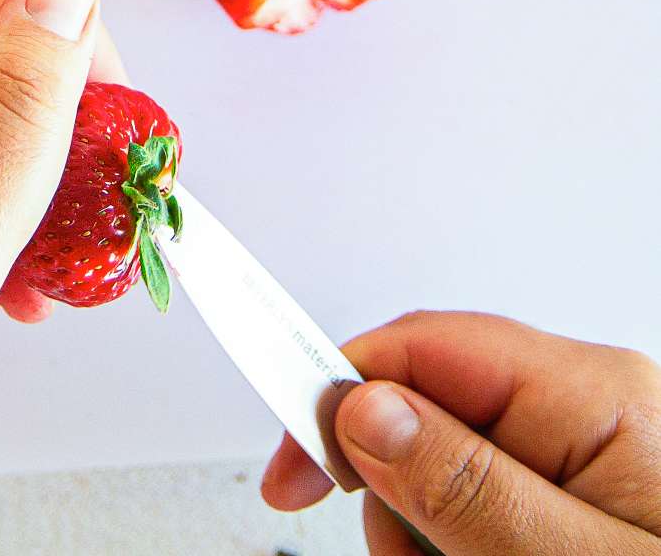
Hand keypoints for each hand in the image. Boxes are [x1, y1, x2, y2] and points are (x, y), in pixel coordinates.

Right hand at [261, 310, 660, 554]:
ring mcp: (576, 464)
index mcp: (595, 398)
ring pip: (429, 477)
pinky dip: (450, 555)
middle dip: (391, 498)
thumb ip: (470, 486)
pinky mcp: (567, 508)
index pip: (422, 349)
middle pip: (417, 416)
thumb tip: (365, 409)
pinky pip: (466, 516)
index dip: (335, 392)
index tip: (290, 468)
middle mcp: (583, 415)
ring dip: (421, 543)